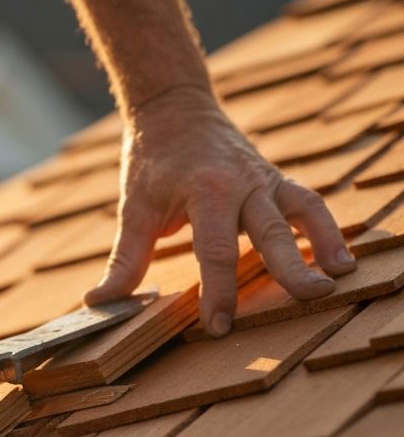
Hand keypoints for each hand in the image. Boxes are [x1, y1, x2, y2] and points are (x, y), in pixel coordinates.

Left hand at [85, 85, 356, 335]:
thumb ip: (125, 260)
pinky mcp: (276, 181)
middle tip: (307, 300)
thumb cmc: (152, 162)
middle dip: (288, 269)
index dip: (218, 292)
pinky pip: (309, 204)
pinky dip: (325, 229)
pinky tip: (337, 260)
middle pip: (271, 231)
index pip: (215, 250)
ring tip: (338, 279)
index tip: (218, 327)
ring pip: (302, 212)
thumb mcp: (134, 209)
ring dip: (323, 243)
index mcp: (205, 191)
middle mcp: (242, 183)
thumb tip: (99, 303)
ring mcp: (264, 180)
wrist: (174, 109)